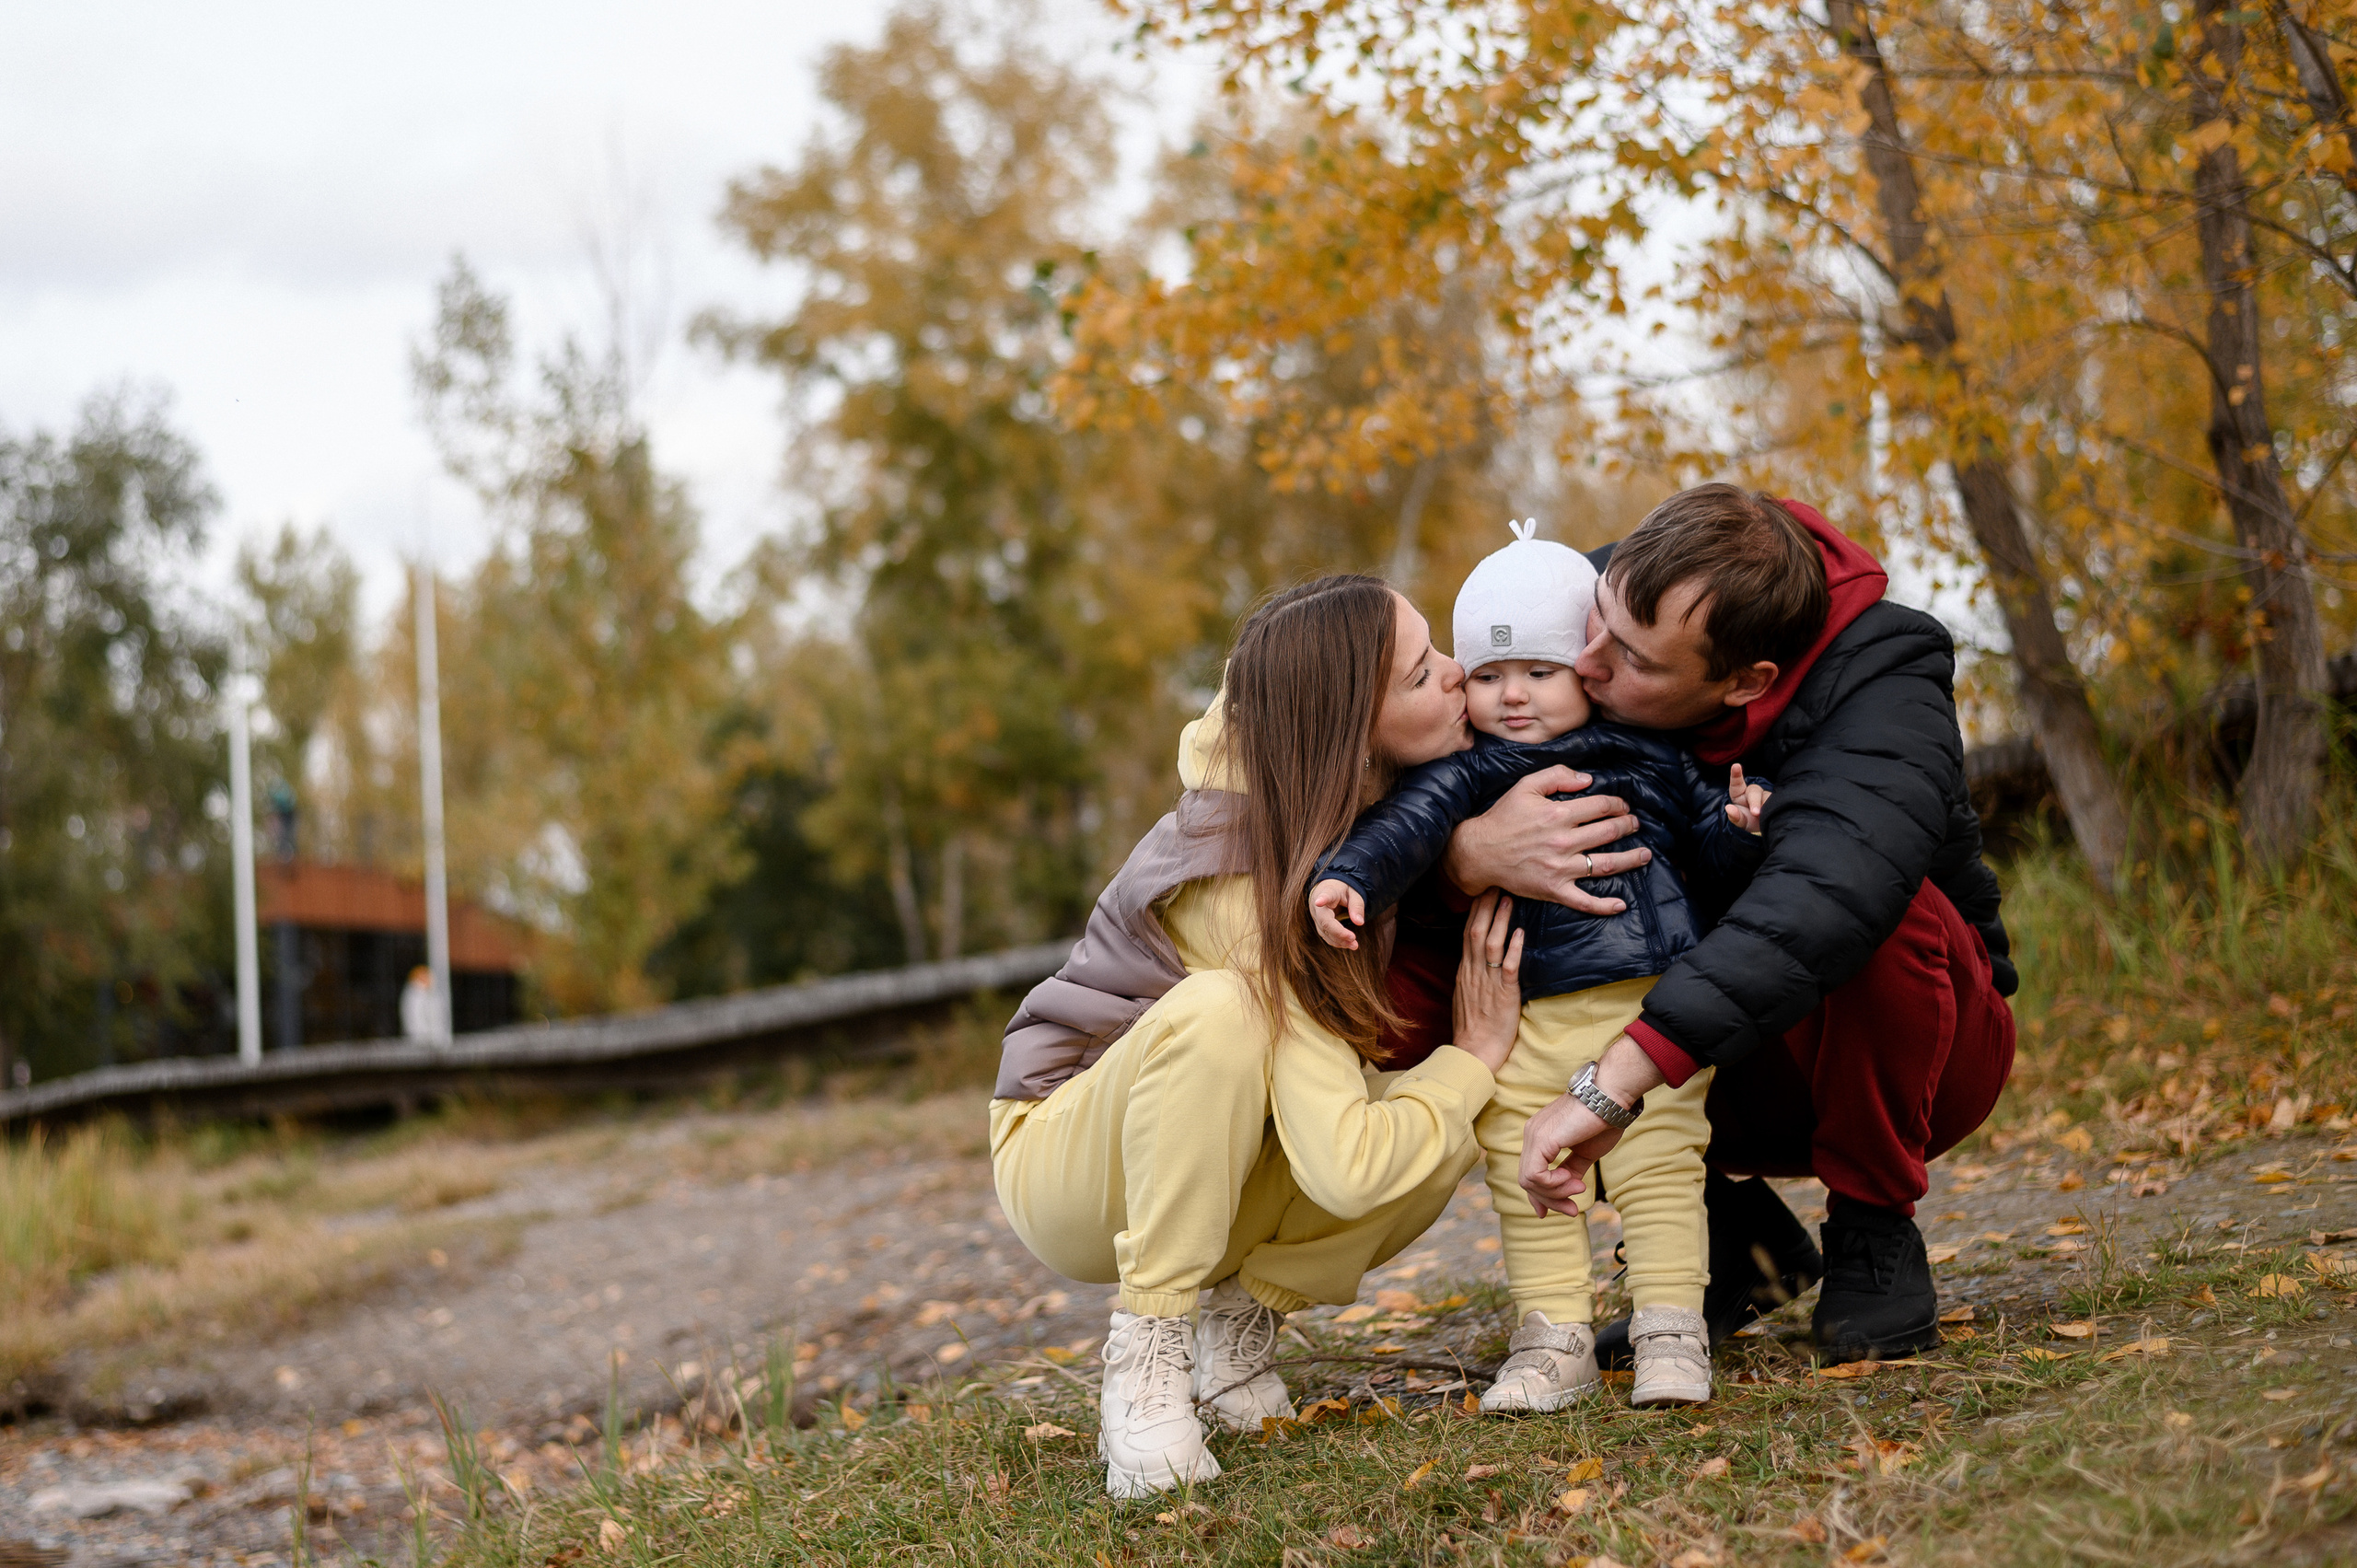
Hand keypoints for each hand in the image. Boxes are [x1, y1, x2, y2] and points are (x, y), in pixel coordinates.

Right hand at [1309, 879, 1366, 949]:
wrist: (1331, 889)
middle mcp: (1318, 905)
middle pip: (1325, 921)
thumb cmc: (1344, 890)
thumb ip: (1357, 906)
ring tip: (1354, 945)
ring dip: (1339, 940)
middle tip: (1353, 939)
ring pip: (1324, 931)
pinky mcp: (1319, 925)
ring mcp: (1316, 916)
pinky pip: (1326, 935)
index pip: (1325, 895)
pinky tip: (1348, 944)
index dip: (1322, 899)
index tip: (1319, 902)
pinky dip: (1337, 941)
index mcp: (1328, 892)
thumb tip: (1359, 923)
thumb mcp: (1354, 894)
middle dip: (1338, 933)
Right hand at [1440, 766, 1653, 914]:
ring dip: (1631, 859)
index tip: (1623, 805)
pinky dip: (1605, 906)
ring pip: (1606, 865)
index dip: (1617, 804)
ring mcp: (1561, 868)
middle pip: (1608, 833)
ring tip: (1645, 854)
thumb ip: (1557, 776)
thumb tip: (1588, 780)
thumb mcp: (1525, 786)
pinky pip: (1584, 902)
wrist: (1478, 852)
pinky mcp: (1554, 890)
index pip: (1600, 806)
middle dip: (1627, 826)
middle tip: (1635, 824)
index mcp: (1557, 815)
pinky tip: (1622, 905)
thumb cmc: (1502, 818)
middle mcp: (1563, 842)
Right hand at [1449, 890, 1524, 1075]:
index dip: (1475, 912)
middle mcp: (1472, 973)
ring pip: (1490, 944)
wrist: (1473, 1053)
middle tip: (1495, 884)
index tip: (1482, 893)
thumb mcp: (1465, 996)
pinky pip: (1508, 968)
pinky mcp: (1503, 995)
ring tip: (1509, 899)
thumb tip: (1478, 959)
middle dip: (1485, 907)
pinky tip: (1520, 934)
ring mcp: (1487, 983)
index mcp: (1464, 972)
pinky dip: (1514, 949)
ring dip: (1500, 920)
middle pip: (1475, 932)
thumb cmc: (1472, 1029)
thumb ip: (1472, 976)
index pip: (1466, 934)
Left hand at [1518, 1033, 1665, 1216]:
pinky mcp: (1540, 1139)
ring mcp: (1533, 1135)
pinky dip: (1553, 1184)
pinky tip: (1572, 1179)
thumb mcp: (1585, 1153)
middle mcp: (1531, 1134)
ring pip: (1529, 1181)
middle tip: (1573, 1210)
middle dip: (1551, 1200)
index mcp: (1540, 1136)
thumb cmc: (1603, 1121)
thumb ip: (1572, 1170)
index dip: (1542, 1197)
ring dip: (1556, 1193)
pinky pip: (1535, 1175)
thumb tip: (1567, 1189)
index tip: (1564, 1209)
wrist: (1611, 1099)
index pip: (1531, 1172)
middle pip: (1528, 1180)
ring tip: (1579, 1188)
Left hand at [1724, 763, 1770, 835]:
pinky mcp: (1776, 800)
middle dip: (1754, 801)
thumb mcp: (1740, 821)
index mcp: (1739, 794)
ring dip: (1765, 805)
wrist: (1764, 827)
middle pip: (1754, 791)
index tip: (1736, 766)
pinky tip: (1774, 813)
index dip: (1736, 775)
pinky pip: (1777, 801)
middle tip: (1755, 813)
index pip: (1737, 783)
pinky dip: (1775, 807)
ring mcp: (1766, 795)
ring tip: (1763, 816)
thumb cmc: (1748, 821)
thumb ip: (1734, 816)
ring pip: (1767, 797)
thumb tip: (1728, 808)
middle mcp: (1753, 792)